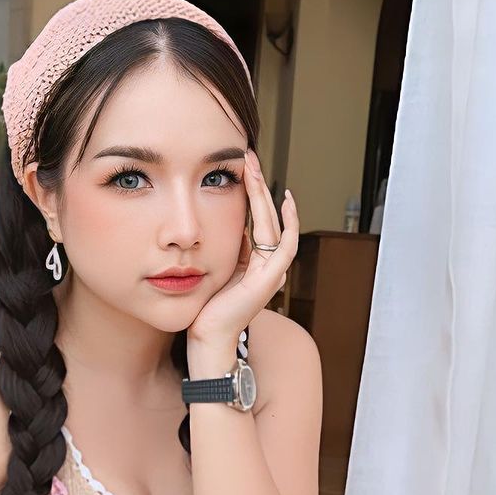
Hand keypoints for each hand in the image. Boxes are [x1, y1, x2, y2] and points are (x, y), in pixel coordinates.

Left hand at [186, 149, 298, 349]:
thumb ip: (226, 248)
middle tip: (248, 156)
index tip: (241, 168)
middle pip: (268, 217)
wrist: (207, 338)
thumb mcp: (215, 268)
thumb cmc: (206, 309)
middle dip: (258, 185)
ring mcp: (272, 272)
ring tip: (254, 168)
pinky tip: (283, 199)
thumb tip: (225, 221)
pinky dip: (289, 221)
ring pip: (275, 224)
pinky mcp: (271, 278)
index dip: (252, 193)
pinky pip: (286, 243)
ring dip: (266, 194)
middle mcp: (268, 266)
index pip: (258, 221)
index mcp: (255, 264)